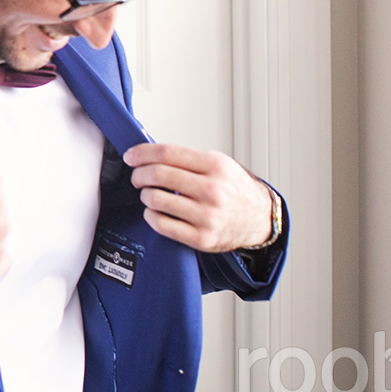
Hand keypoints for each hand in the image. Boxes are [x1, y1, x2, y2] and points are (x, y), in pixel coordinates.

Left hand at [123, 143, 272, 251]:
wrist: (259, 219)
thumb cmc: (235, 190)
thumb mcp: (219, 164)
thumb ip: (187, 159)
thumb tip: (148, 155)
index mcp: (216, 166)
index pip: (167, 153)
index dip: (142, 153)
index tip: (131, 156)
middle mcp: (213, 190)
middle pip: (157, 174)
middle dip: (139, 174)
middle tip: (137, 176)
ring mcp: (207, 216)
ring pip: (155, 199)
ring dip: (145, 194)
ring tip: (150, 194)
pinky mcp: (201, 238)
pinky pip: (161, 224)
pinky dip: (151, 215)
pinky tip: (155, 211)